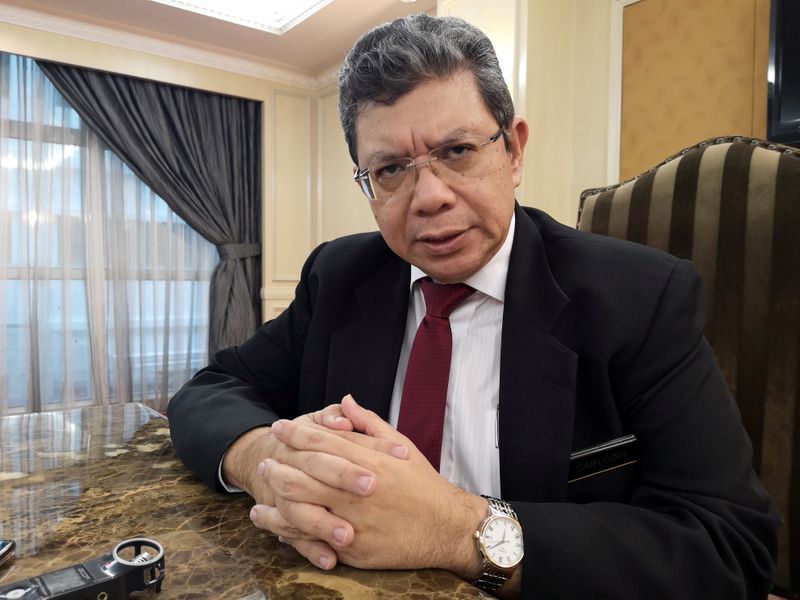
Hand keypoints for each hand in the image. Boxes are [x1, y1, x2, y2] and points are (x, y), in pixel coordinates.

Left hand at [263, 396, 487, 577]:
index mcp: (370, 462)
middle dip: (280, 465)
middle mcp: (358, 491)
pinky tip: (277, 525)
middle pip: (305, 475)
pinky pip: (314, 540)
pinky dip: (291, 531)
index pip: (324, 443)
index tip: (280, 427)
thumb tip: (345, 401)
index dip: (297, 433)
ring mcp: (354, 522)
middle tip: (266, 459)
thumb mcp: (401, 446)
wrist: (446, 528)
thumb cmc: (423, 485)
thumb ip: (369, 424)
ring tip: (263, 490)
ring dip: (277, 497)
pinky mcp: (354, 550)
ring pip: (303, 509)